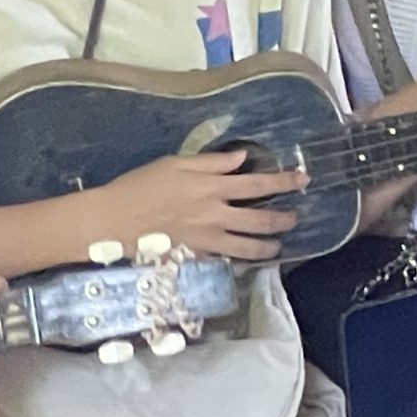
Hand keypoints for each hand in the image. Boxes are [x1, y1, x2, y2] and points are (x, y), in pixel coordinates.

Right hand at [87, 151, 307, 261]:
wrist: (114, 220)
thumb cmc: (141, 185)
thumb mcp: (175, 163)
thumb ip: (211, 162)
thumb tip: (241, 158)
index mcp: (211, 186)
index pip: (257, 184)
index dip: (283, 182)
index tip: (302, 180)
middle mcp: (216, 214)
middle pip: (260, 219)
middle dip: (283, 218)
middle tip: (296, 217)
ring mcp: (208, 239)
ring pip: (248, 246)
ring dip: (268, 245)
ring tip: (278, 245)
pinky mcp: (196, 256)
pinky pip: (226, 259)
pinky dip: (240, 258)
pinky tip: (246, 258)